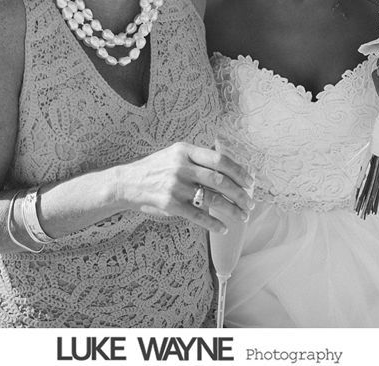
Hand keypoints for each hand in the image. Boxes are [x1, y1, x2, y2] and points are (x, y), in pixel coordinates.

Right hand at [114, 142, 254, 233]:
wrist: (127, 183)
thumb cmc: (155, 168)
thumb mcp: (175, 154)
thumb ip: (198, 158)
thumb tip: (228, 166)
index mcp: (185, 151)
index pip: (219, 160)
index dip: (238, 171)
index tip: (250, 182)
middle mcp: (181, 167)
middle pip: (220, 180)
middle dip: (240, 194)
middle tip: (250, 203)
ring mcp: (176, 186)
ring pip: (213, 199)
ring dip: (232, 209)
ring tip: (242, 216)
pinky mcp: (170, 205)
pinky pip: (198, 216)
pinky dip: (214, 223)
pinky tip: (223, 228)